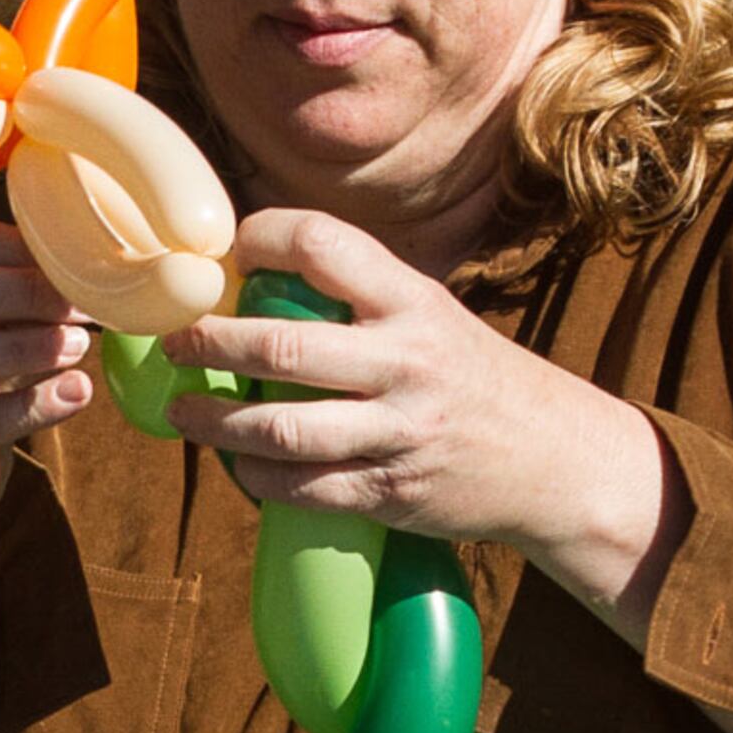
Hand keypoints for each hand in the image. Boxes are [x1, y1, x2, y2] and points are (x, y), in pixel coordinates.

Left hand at [174, 206, 685, 624]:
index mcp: (413, 301)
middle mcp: (406, 362)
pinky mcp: (391, 493)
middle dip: (210, 344)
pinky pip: (301, 487)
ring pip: (279, 428)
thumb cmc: (475, 378)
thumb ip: (360, 297)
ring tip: (182, 411)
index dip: (258, 240)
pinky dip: (255, 477)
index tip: (225, 256)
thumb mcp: (433, 315)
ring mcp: (399, 432)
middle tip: (175, 343)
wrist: (558, 460)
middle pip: (280, 347)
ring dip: (214, 421)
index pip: (320, 244)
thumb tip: (256, 274)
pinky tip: (237, 463)